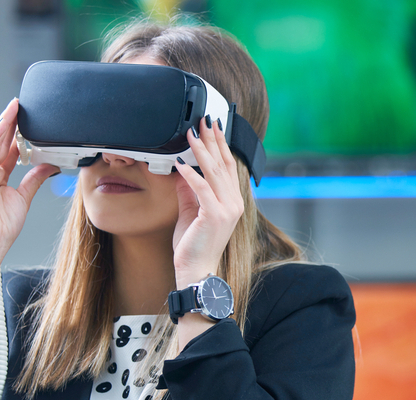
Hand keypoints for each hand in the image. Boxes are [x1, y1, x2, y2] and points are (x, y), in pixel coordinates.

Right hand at [0, 98, 59, 256]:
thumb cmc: (2, 225)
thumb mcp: (24, 197)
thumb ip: (35, 178)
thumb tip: (50, 165)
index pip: (8, 149)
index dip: (16, 133)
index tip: (26, 119)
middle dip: (10, 123)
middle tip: (20, 105)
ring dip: (3, 124)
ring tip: (14, 108)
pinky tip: (4, 125)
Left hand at [172, 115, 243, 287]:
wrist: (196, 271)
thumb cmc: (193, 246)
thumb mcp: (190, 212)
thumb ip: (188, 191)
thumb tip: (182, 169)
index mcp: (232, 201)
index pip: (227, 166)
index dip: (220, 145)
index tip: (213, 128)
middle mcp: (234, 202)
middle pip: (223, 163)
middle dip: (213, 140)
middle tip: (205, 120)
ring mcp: (227, 209)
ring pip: (214, 171)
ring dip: (202, 150)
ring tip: (192, 133)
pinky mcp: (215, 215)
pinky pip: (202, 188)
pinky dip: (191, 173)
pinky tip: (181, 162)